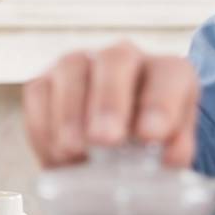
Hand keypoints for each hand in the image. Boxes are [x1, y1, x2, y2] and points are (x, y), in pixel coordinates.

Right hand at [22, 41, 198, 168]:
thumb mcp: (169, 148)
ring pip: (71, 70)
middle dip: (109, 100)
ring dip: (70, 114)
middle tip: (105, 139)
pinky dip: (44, 127)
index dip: (160, 103)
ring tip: (73, 152)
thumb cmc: (147, 145)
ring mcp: (80, 64)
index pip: (169, 75)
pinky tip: (56, 155)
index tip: (150, 136)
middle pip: (116, 60)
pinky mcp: (45, 80)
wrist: (114, 148)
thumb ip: (175, 149)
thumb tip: (169, 158)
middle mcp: (123, 57)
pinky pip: (39, 94)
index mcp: (166, 71)